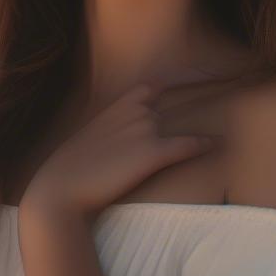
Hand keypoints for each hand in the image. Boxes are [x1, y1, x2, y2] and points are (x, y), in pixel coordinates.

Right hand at [19, 81, 216, 224]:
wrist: (60, 190)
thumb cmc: (68, 171)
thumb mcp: (85, 140)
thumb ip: (105, 132)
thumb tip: (117, 141)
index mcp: (115, 108)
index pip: (149, 88)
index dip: (167, 87)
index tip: (184, 85)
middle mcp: (133, 113)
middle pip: (162, 115)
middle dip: (171, 125)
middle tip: (202, 112)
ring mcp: (143, 131)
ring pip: (174, 129)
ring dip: (186, 135)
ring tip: (208, 136)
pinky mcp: (152, 153)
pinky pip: (186, 145)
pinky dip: (202, 144)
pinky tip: (215, 144)